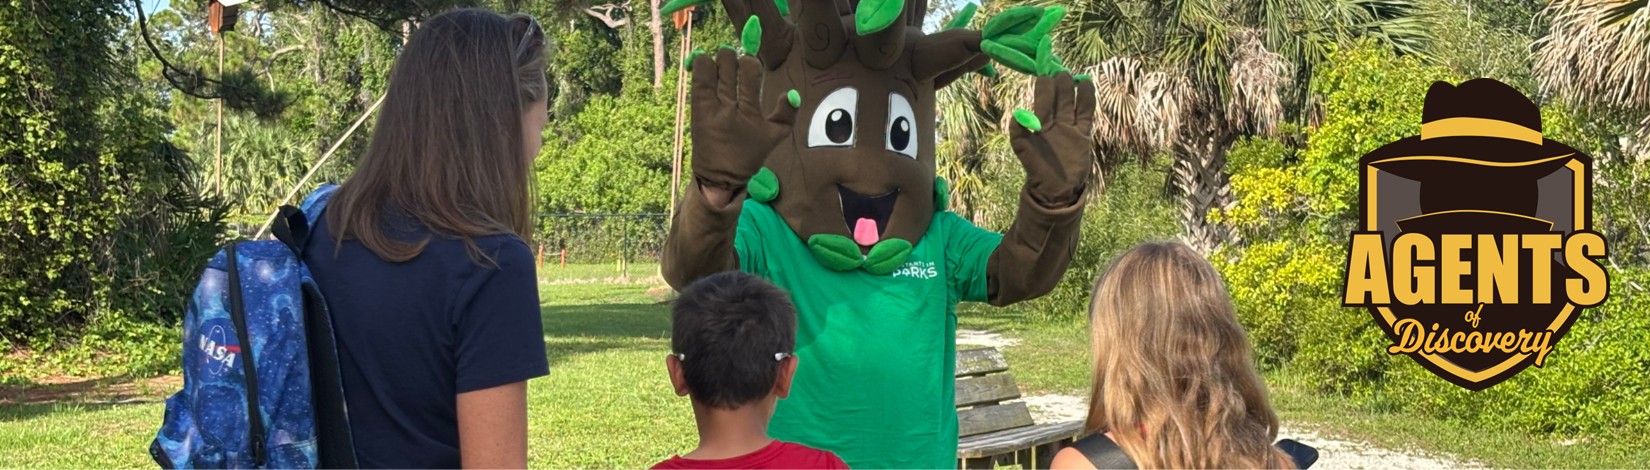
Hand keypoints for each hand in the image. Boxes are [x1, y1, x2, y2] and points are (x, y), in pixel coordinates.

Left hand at [689, 48, 794, 189]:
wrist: (719, 175)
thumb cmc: (749, 154)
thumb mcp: (775, 136)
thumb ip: (787, 113)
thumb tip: (792, 92)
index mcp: (750, 111)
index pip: (750, 71)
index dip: (750, 62)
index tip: (748, 67)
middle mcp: (730, 106)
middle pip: (729, 63)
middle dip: (732, 58)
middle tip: (732, 65)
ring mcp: (710, 107)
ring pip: (711, 66)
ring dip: (716, 61)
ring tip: (719, 67)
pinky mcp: (696, 109)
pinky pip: (697, 78)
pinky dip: (701, 66)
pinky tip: (704, 65)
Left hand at [1010, 72, 1096, 206]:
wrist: (1056, 188)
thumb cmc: (1037, 168)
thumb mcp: (1023, 150)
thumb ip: (1018, 133)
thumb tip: (1017, 114)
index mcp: (1039, 123)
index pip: (1042, 100)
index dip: (1043, 87)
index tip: (1044, 74)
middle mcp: (1054, 122)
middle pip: (1058, 97)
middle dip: (1058, 84)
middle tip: (1059, 72)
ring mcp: (1069, 126)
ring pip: (1071, 102)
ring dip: (1072, 89)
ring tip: (1074, 76)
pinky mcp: (1082, 134)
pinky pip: (1085, 113)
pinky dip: (1087, 100)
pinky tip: (1087, 85)